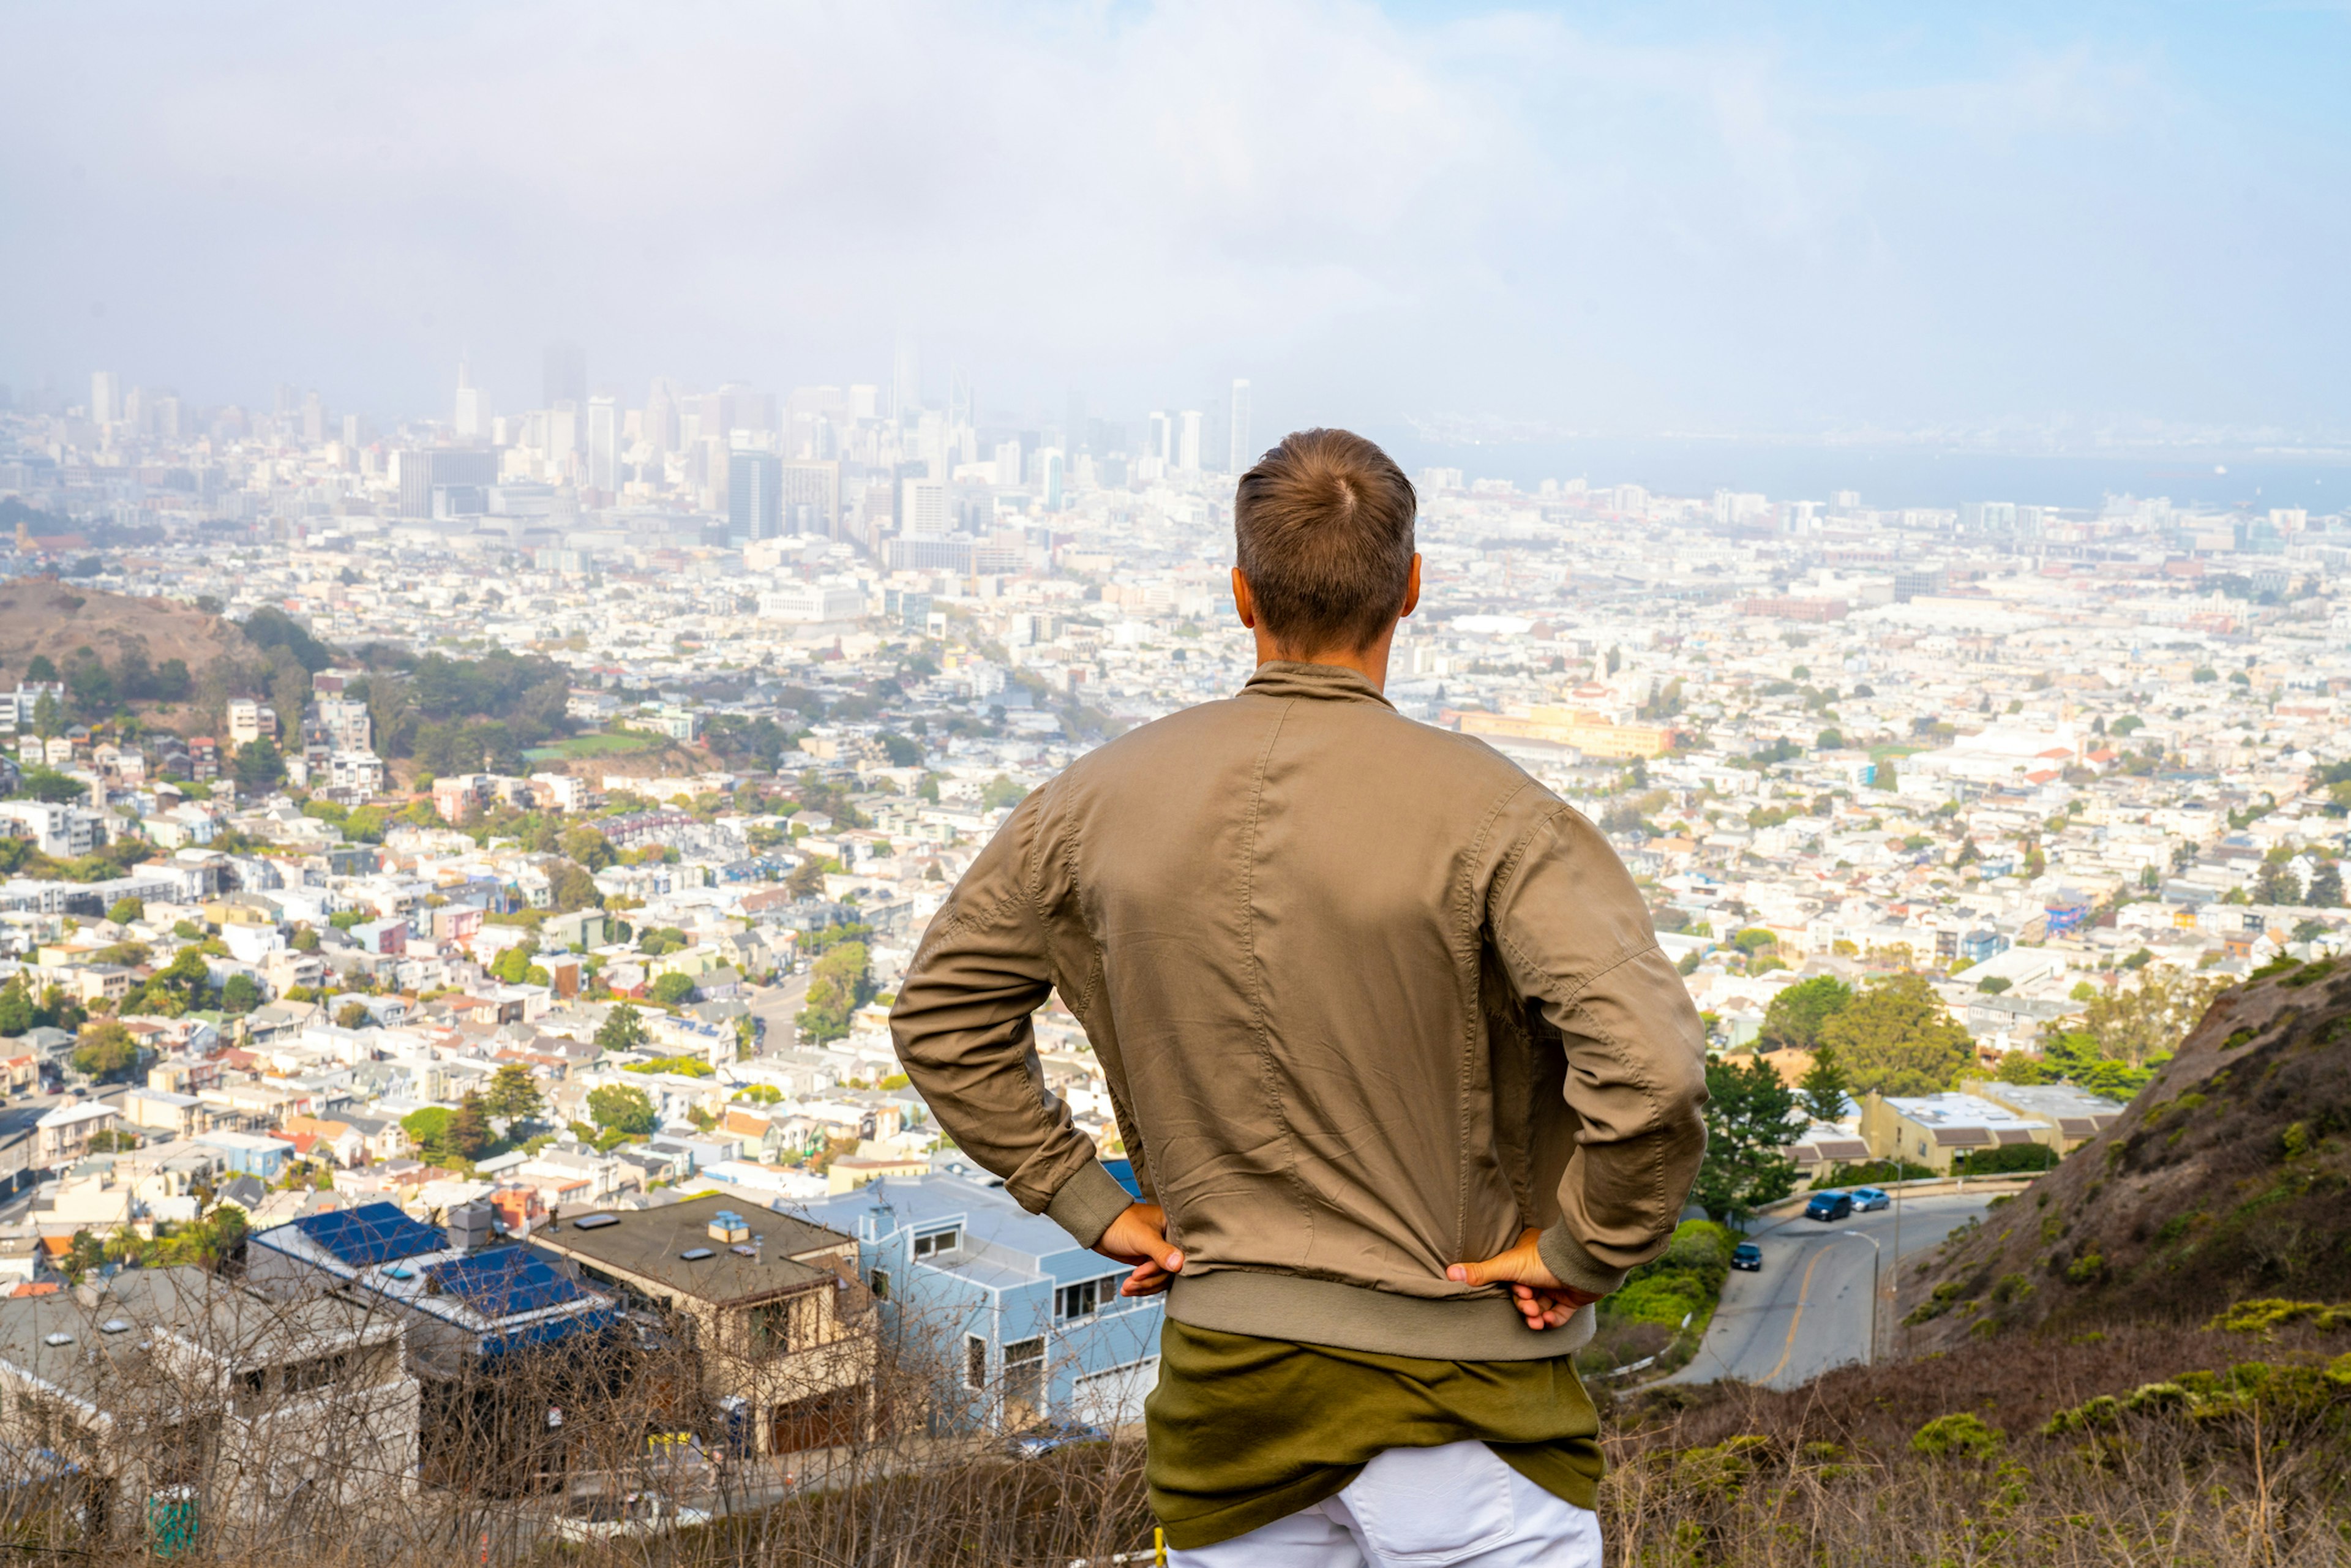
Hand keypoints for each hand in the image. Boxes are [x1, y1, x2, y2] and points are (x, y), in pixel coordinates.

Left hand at [1096, 1202, 1184, 1296]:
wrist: (1100, 1226)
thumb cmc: (1121, 1223)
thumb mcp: (1142, 1237)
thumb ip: (1161, 1251)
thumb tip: (1179, 1265)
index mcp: (1174, 1227)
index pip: (1181, 1253)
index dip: (1165, 1266)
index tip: (1147, 1270)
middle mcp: (1171, 1241)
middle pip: (1170, 1270)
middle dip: (1150, 1278)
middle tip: (1134, 1278)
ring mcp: (1161, 1253)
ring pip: (1161, 1278)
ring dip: (1144, 1285)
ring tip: (1127, 1286)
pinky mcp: (1151, 1262)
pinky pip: (1152, 1279)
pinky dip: (1140, 1286)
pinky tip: (1128, 1289)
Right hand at [1447, 1226, 1600, 1330]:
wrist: (1582, 1266)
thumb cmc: (1544, 1261)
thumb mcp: (1507, 1266)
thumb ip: (1480, 1273)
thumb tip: (1449, 1273)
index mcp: (1526, 1256)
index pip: (1512, 1279)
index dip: (1513, 1291)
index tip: (1518, 1294)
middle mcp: (1542, 1269)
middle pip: (1526, 1295)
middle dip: (1526, 1306)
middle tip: (1530, 1308)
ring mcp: (1557, 1283)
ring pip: (1541, 1306)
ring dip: (1537, 1316)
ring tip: (1538, 1319)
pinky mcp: (1572, 1297)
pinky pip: (1558, 1314)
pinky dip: (1552, 1320)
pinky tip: (1548, 1321)